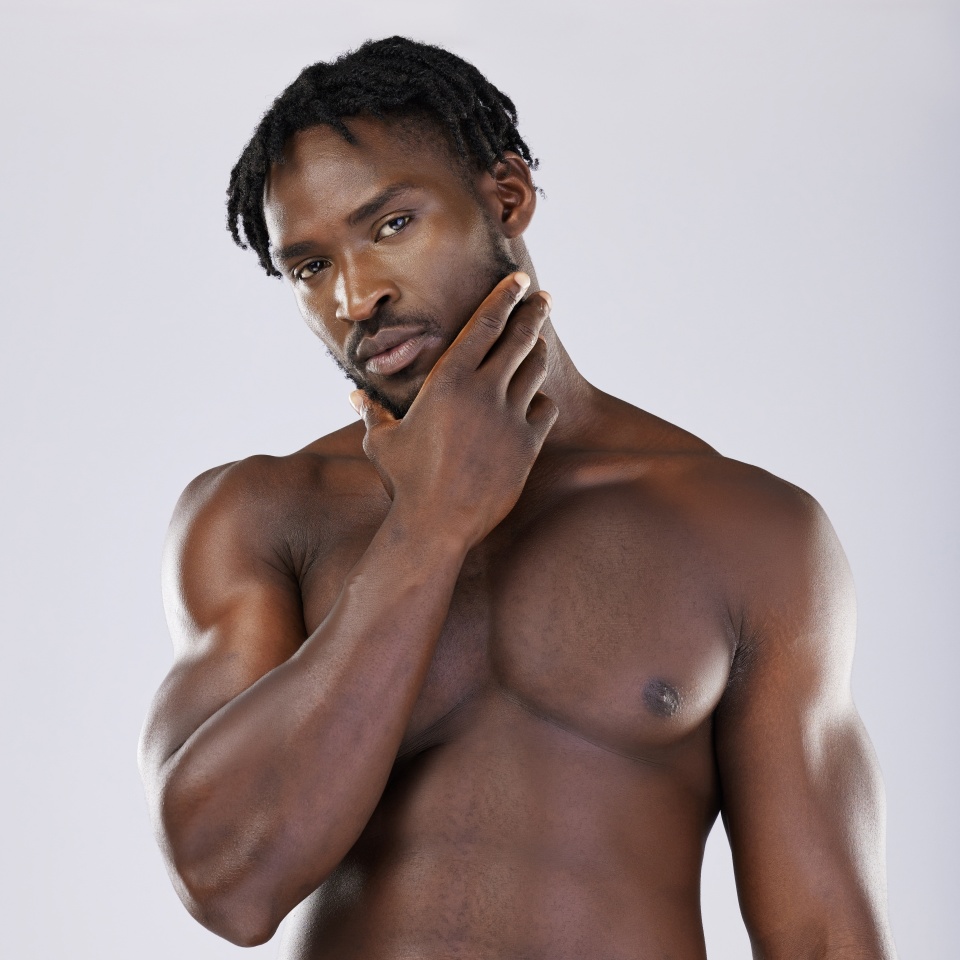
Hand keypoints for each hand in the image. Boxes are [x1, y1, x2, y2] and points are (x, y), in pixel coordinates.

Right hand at [351, 272, 556, 548]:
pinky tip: (534, 401)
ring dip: (537, 352)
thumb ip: (372, 412)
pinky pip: (545, 408)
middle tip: (543, 299)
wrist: (436, 524)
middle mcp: (484, 390)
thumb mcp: (382, 442)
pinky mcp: (527, 445)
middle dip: (533, 312)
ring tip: (537, 344)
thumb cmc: (404, 481)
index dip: (505, 296)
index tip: (520, 280)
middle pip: (520, 337)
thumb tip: (353, 396)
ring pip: (535, 369)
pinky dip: (540, 400)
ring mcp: (510, 417)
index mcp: (449, 379)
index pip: (485, 323)